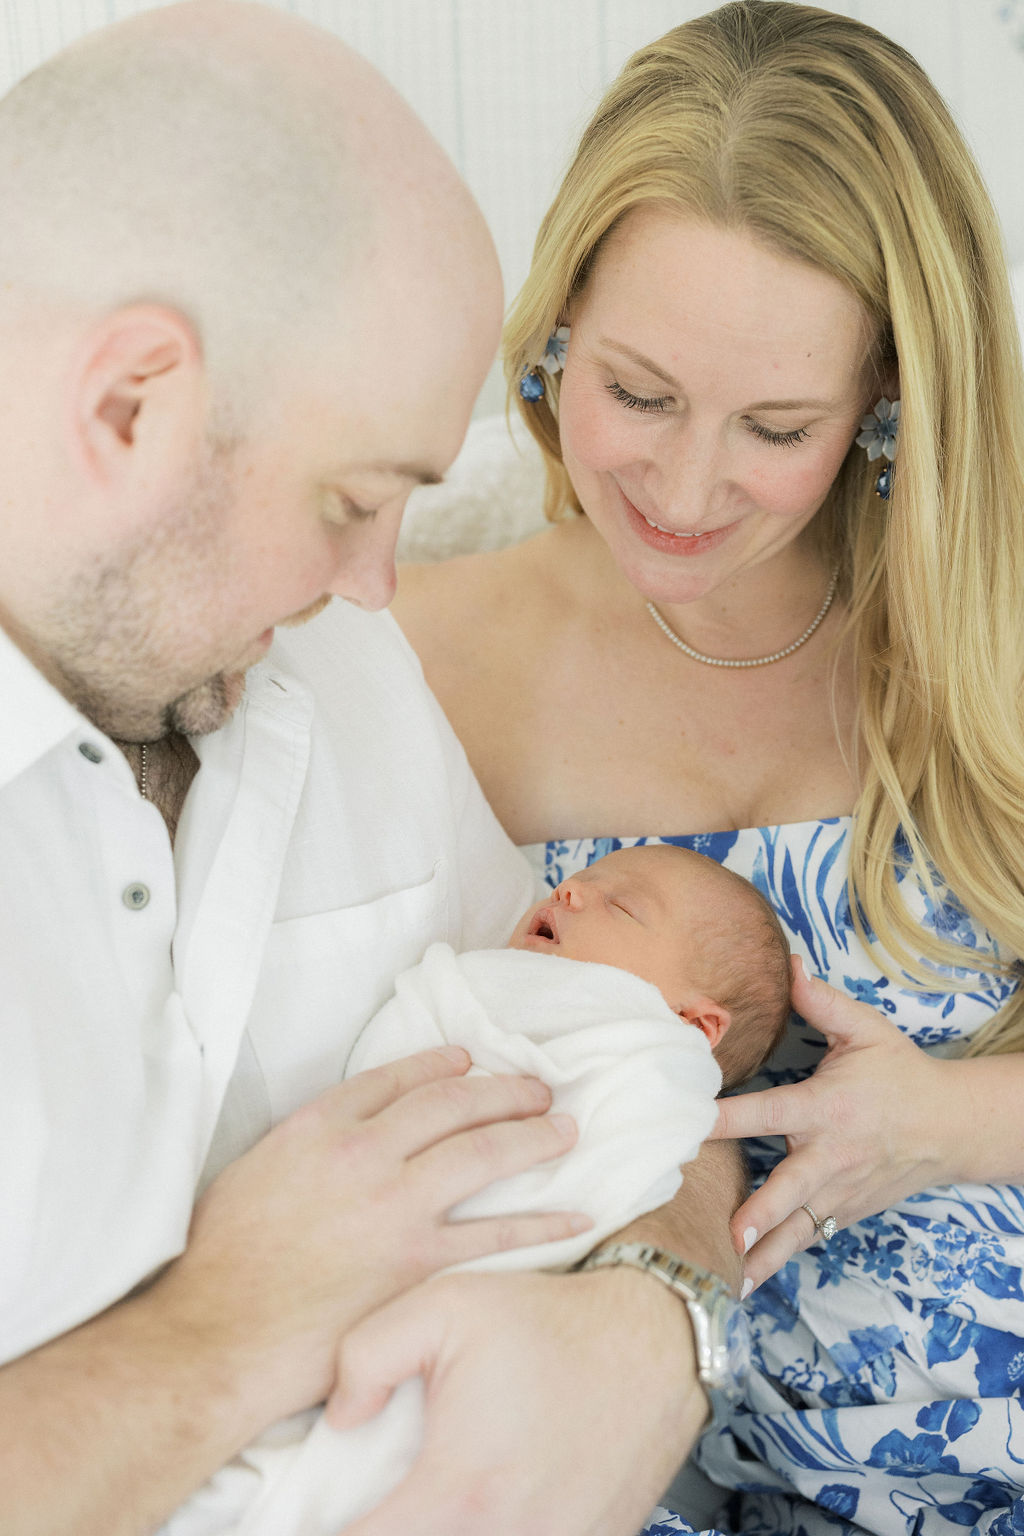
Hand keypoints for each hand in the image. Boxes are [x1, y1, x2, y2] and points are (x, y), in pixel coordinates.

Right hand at [155, 1048, 585, 1425]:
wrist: (217, 1333)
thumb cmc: (220, 1262)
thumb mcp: (252, 1172)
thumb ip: (300, 1147)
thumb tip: (329, 1144)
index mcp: (320, 1125)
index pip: (395, 1079)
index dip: (440, 1066)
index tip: (469, 1061)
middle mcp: (365, 1151)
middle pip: (452, 1103)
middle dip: (502, 1090)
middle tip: (537, 1089)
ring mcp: (397, 1204)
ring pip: (483, 1150)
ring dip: (532, 1135)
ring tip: (564, 1128)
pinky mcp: (419, 1262)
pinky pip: (497, 1233)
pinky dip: (542, 1221)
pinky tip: (574, 1214)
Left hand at [328, 1269, 707, 1535]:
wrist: (653, 1339)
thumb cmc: (548, 1321)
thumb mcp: (444, 1304)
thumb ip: (365, 1356)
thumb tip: (341, 1419)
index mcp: (460, 1495)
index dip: (325, 1535)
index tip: (321, 1514)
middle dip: (389, 1530)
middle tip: (380, 1498)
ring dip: (443, 1530)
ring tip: (432, 1494)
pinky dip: (491, 1530)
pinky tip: (484, 1499)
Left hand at [711, 958, 951, 1290]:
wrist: (951, 1128)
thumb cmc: (900, 1074)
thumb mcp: (867, 1030)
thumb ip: (821, 1002)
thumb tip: (787, 964)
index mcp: (827, 1107)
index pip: (768, 1111)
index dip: (729, 1117)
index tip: (692, 1123)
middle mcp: (831, 1155)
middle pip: (790, 1187)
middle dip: (761, 1211)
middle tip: (728, 1232)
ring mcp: (840, 1191)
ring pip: (798, 1228)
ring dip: (764, 1255)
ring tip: (729, 1283)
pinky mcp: (846, 1212)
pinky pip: (809, 1238)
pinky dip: (780, 1260)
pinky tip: (746, 1283)